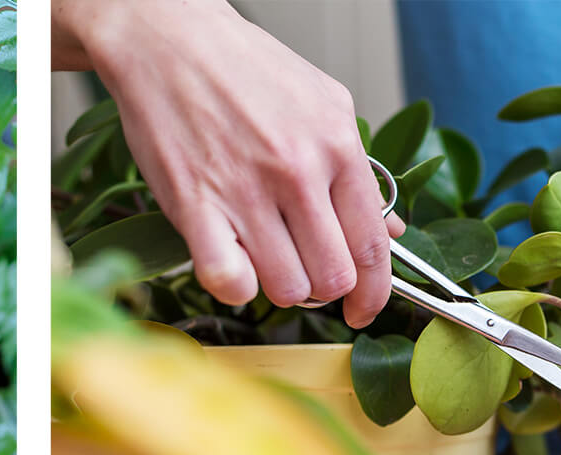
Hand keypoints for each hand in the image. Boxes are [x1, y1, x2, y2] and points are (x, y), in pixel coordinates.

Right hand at [54, 1, 402, 326]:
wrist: (170, 40)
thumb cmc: (245, 71)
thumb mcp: (324, 105)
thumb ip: (359, 172)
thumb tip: (389, 230)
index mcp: (337, 146)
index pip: (373, 247)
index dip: (375, 292)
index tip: (365, 308)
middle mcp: (297, 170)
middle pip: (333, 277)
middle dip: (325, 289)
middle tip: (307, 271)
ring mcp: (245, 190)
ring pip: (287, 288)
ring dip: (280, 286)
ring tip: (267, 257)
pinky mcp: (195, 204)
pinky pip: (229, 283)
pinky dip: (235, 287)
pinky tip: (232, 261)